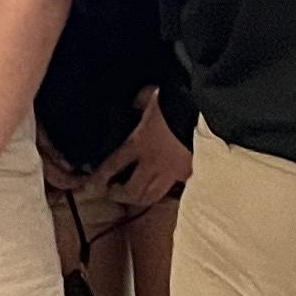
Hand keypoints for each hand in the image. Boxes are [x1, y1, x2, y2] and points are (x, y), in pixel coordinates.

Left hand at [87, 89, 194, 209]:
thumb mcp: (151, 97)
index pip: (112, 166)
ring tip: (134, 195)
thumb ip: (139, 103)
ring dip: (139, 198)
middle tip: (113, 192)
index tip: (89, 188)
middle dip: (119, 195)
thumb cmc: (176, 103)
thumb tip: (135, 103)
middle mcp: (152, 164)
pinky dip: (164, 190)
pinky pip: (173, 189)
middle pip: (132, 191)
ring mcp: (172, 172)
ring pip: (151, 196)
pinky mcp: (189, 174)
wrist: (206, 113)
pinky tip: (161, 187)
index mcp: (138, 144)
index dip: (98, 179)